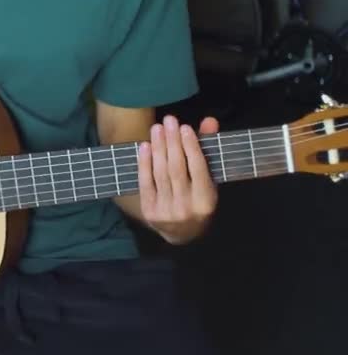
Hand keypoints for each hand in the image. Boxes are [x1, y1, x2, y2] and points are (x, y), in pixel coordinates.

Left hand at [137, 114, 218, 243]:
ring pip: (161, 174)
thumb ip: (208, 150)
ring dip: (158, 148)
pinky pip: (146, 182)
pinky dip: (144, 163)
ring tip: (157, 128)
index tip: (185, 127)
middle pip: (177, 169)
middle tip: (169, 120)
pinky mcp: (150, 211)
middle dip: (172, 142)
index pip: (198, 169)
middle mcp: (186, 207)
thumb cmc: (199, 200)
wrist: (182, 234)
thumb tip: (210, 120)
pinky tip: (145, 146)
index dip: (191, 147)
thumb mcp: (209, 180)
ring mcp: (166, 211)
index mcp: (206, 201)